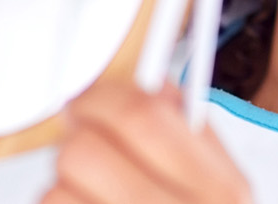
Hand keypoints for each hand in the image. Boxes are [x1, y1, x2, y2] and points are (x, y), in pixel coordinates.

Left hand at [44, 81, 250, 203]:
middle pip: (84, 152)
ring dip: (64, 189)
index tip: (90, 99)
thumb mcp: (222, 190)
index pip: (142, 116)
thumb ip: (190, 135)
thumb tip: (147, 85)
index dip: (103, 97)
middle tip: (84, 144)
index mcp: (219, 193)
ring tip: (93, 199)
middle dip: (77, 142)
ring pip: (54, 192)